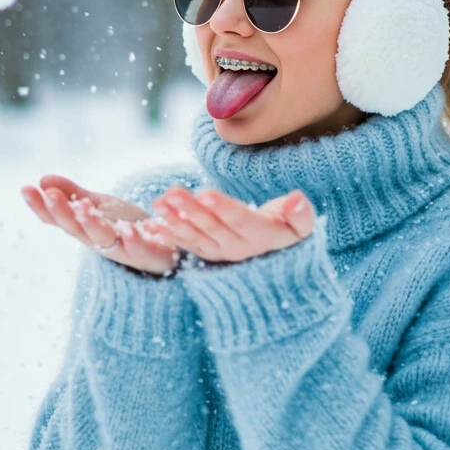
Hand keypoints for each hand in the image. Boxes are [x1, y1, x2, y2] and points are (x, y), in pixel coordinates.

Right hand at [20, 174, 179, 276]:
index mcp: (86, 229)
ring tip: (83, 208)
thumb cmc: (127, 227)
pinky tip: (130, 229)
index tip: (25, 188)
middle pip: (77, 229)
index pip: (58, 219)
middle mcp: (100, 241)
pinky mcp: (150, 254)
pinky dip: (136, 240)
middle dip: (63, 212)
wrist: (166, 249)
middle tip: (50, 194)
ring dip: (92, 224)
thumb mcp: (99, 206)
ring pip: (104, 240)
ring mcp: (123, 249)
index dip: (41, 207)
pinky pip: (141, 249)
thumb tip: (42, 179)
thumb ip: (73, 195)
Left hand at [145, 185, 315, 264]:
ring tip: (158, 202)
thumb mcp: (301, 224)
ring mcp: (220, 252)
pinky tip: (149, 225)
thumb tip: (297, 201)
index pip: (241, 221)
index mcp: (263, 238)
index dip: (224, 208)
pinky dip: (168, 234)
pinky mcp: (206, 252)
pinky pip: (185, 244)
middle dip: (191, 210)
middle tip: (171, 193)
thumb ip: (301, 214)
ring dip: (175, 220)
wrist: (279, 256)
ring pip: (196, 235)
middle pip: (213, 227)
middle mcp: (239, 249)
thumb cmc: (290, 228)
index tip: (206, 193)